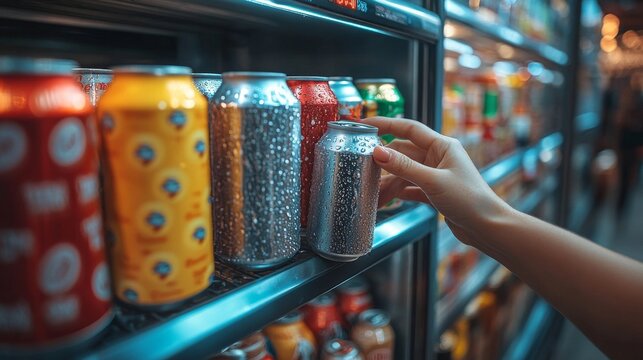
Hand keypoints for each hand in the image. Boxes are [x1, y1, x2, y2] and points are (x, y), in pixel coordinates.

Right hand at [362, 117, 512, 243]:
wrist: (488, 228)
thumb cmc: (469, 200)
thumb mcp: (432, 181)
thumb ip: (403, 167)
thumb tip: (378, 152)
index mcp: (442, 146)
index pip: (409, 128)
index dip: (385, 125)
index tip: (365, 125)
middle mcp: (439, 157)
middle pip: (403, 152)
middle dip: (384, 161)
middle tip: (362, 168)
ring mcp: (436, 174)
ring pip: (405, 173)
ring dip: (389, 182)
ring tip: (373, 194)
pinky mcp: (435, 192)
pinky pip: (410, 187)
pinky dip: (398, 193)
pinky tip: (386, 199)